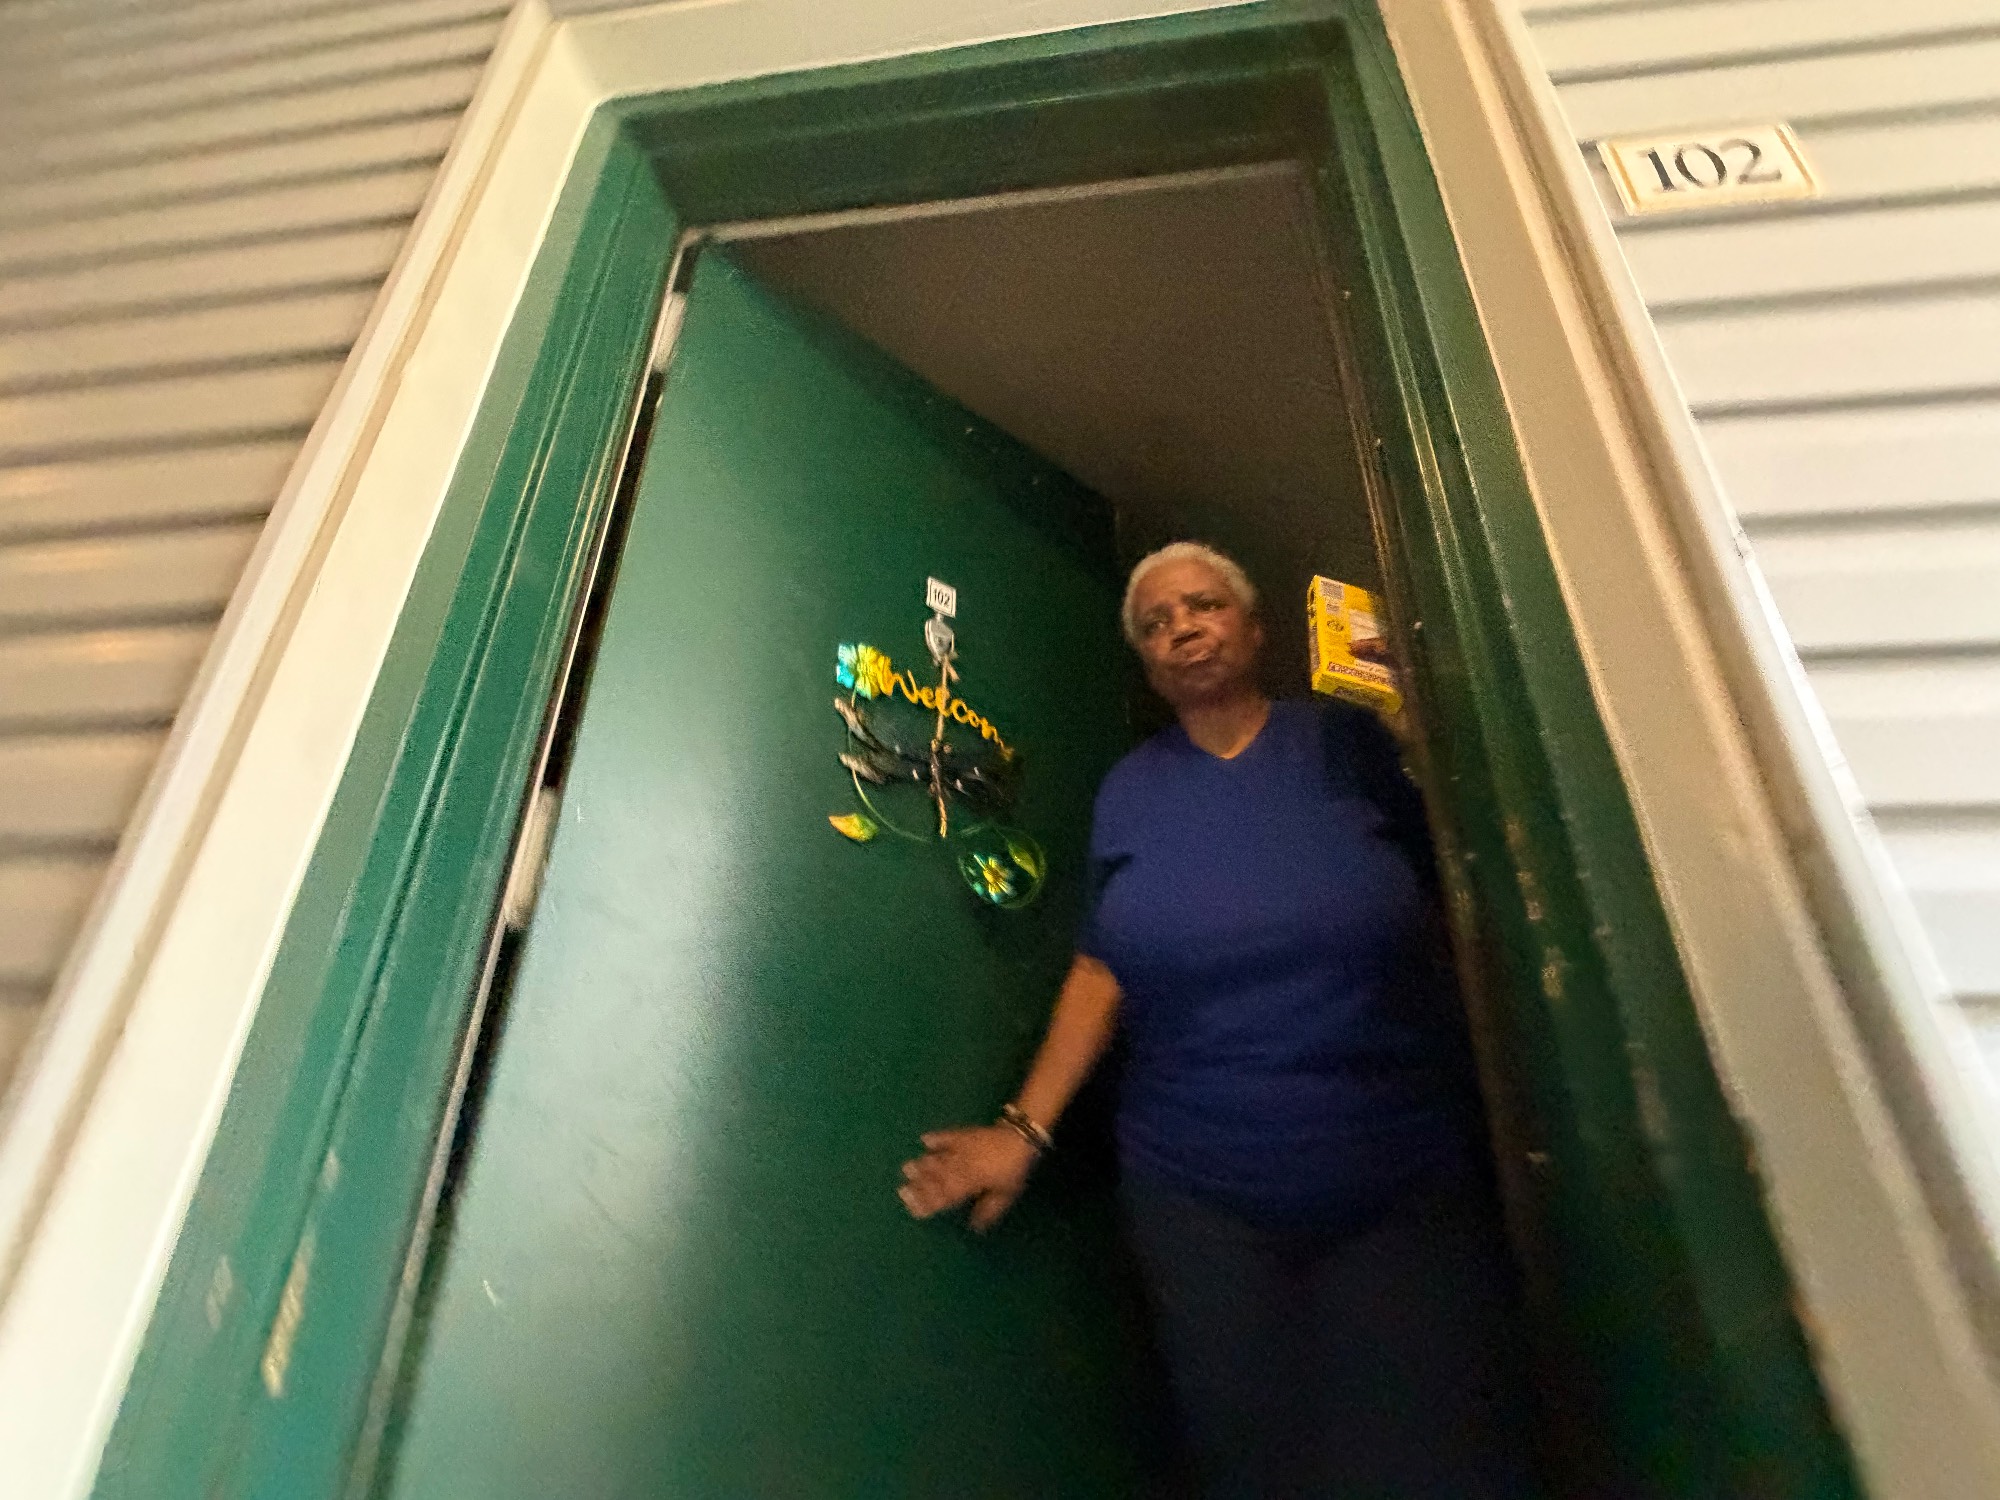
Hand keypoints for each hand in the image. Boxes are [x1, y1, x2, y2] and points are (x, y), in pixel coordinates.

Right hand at [899, 1125, 1037, 1232]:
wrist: (1020, 1137)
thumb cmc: (1013, 1170)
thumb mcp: (1005, 1194)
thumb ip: (988, 1210)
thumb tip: (974, 1228)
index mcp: (971, 1181)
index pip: (946, 1195)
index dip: (930, 1203)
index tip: (915, 1209)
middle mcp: (962, 1165)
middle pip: (937, 1177)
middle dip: (919, 1185)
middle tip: (901, 1191)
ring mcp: (962, 1148)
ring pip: (938, 1158)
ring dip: (922, 1164)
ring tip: (906, 1168)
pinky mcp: (965, 1134)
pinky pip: (948, 1136)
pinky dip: (936, 1138)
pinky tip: (924, 1139)